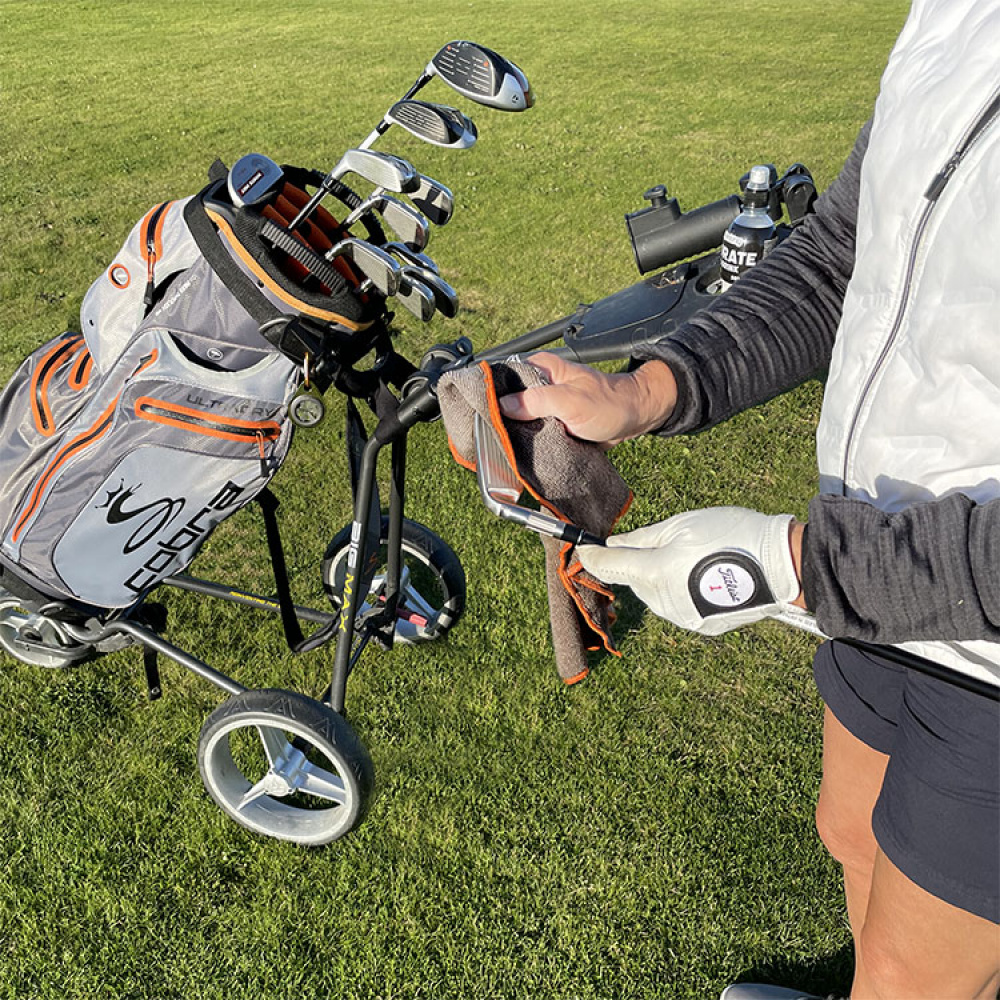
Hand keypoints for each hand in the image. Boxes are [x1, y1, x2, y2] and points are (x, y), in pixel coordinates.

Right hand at [498, 352, 677, 446]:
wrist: (634, 418)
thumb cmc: (609, 403)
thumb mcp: (572, 401)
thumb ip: (537, 401)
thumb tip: (504, 405)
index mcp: (539, 369)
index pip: (501, 378)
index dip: (487, 396)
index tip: (477, 415)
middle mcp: (537, 384)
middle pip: (504, 402)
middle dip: (497, 420)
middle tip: (489, 439)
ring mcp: (542, 404)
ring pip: (515, 420)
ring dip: (511, 434)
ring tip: (501, 449)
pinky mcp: (549, 422)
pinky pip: (530, 432)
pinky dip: (524, 441)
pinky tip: (518, 452)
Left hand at [576, 507, 802, 634]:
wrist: (781, 563)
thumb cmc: (731, 535)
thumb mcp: (681, 525)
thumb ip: (641, 539)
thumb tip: (612, 544)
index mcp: (655, 573)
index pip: (610, 567)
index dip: (592, 557)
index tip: (582, 549)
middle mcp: (663, 602)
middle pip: (635, 582)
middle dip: (640, 564)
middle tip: (665, 543)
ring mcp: (683, 617)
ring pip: (656, 596)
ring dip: (661, 579)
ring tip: (694, 557)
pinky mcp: (701, 626)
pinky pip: (678, 606)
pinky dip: (682, 591)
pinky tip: (705, 575)